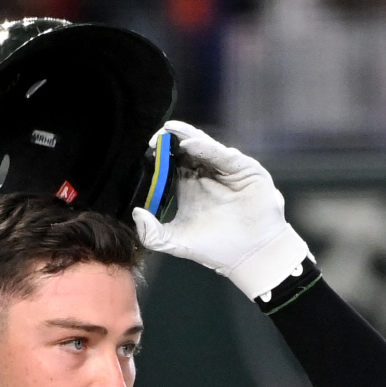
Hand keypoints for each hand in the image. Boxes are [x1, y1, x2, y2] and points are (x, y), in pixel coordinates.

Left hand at [132, 119, 312, 305]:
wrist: (250, 255)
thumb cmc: (215, 248)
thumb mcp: (177, 242)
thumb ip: (153, 234)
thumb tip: (136, 214)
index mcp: (189, 185)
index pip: (171, 162)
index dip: (159, 154)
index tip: (146, 150)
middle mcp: (206, 173)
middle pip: (185, 148)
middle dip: (170, 139)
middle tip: (154, 136)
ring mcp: (225, 168)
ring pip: (203, 145)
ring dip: (185, 136)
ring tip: (169, 131)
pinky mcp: (243, 168)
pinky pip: (221, 154)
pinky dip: (205, 148)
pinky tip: (189, 145)